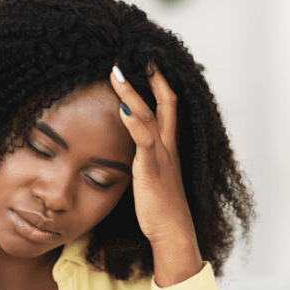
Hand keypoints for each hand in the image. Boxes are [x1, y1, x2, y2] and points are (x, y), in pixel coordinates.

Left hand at [110, 64, 201, 286]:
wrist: (174, 232)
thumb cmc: (161, 212)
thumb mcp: (153, 181)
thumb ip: (146, 164)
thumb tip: (134, 157)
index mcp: (169, 150)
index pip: (168, 110)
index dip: (160, 87)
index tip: (149, 68)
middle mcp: (169, 148)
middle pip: (166, 104)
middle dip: (154, 79)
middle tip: (140, 57)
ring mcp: (161, 157)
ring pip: (150, 115)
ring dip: (132, 92)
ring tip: (116, 73)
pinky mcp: (152, 168)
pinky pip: (144, 139)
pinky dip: (133, 120)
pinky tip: (121, 105)